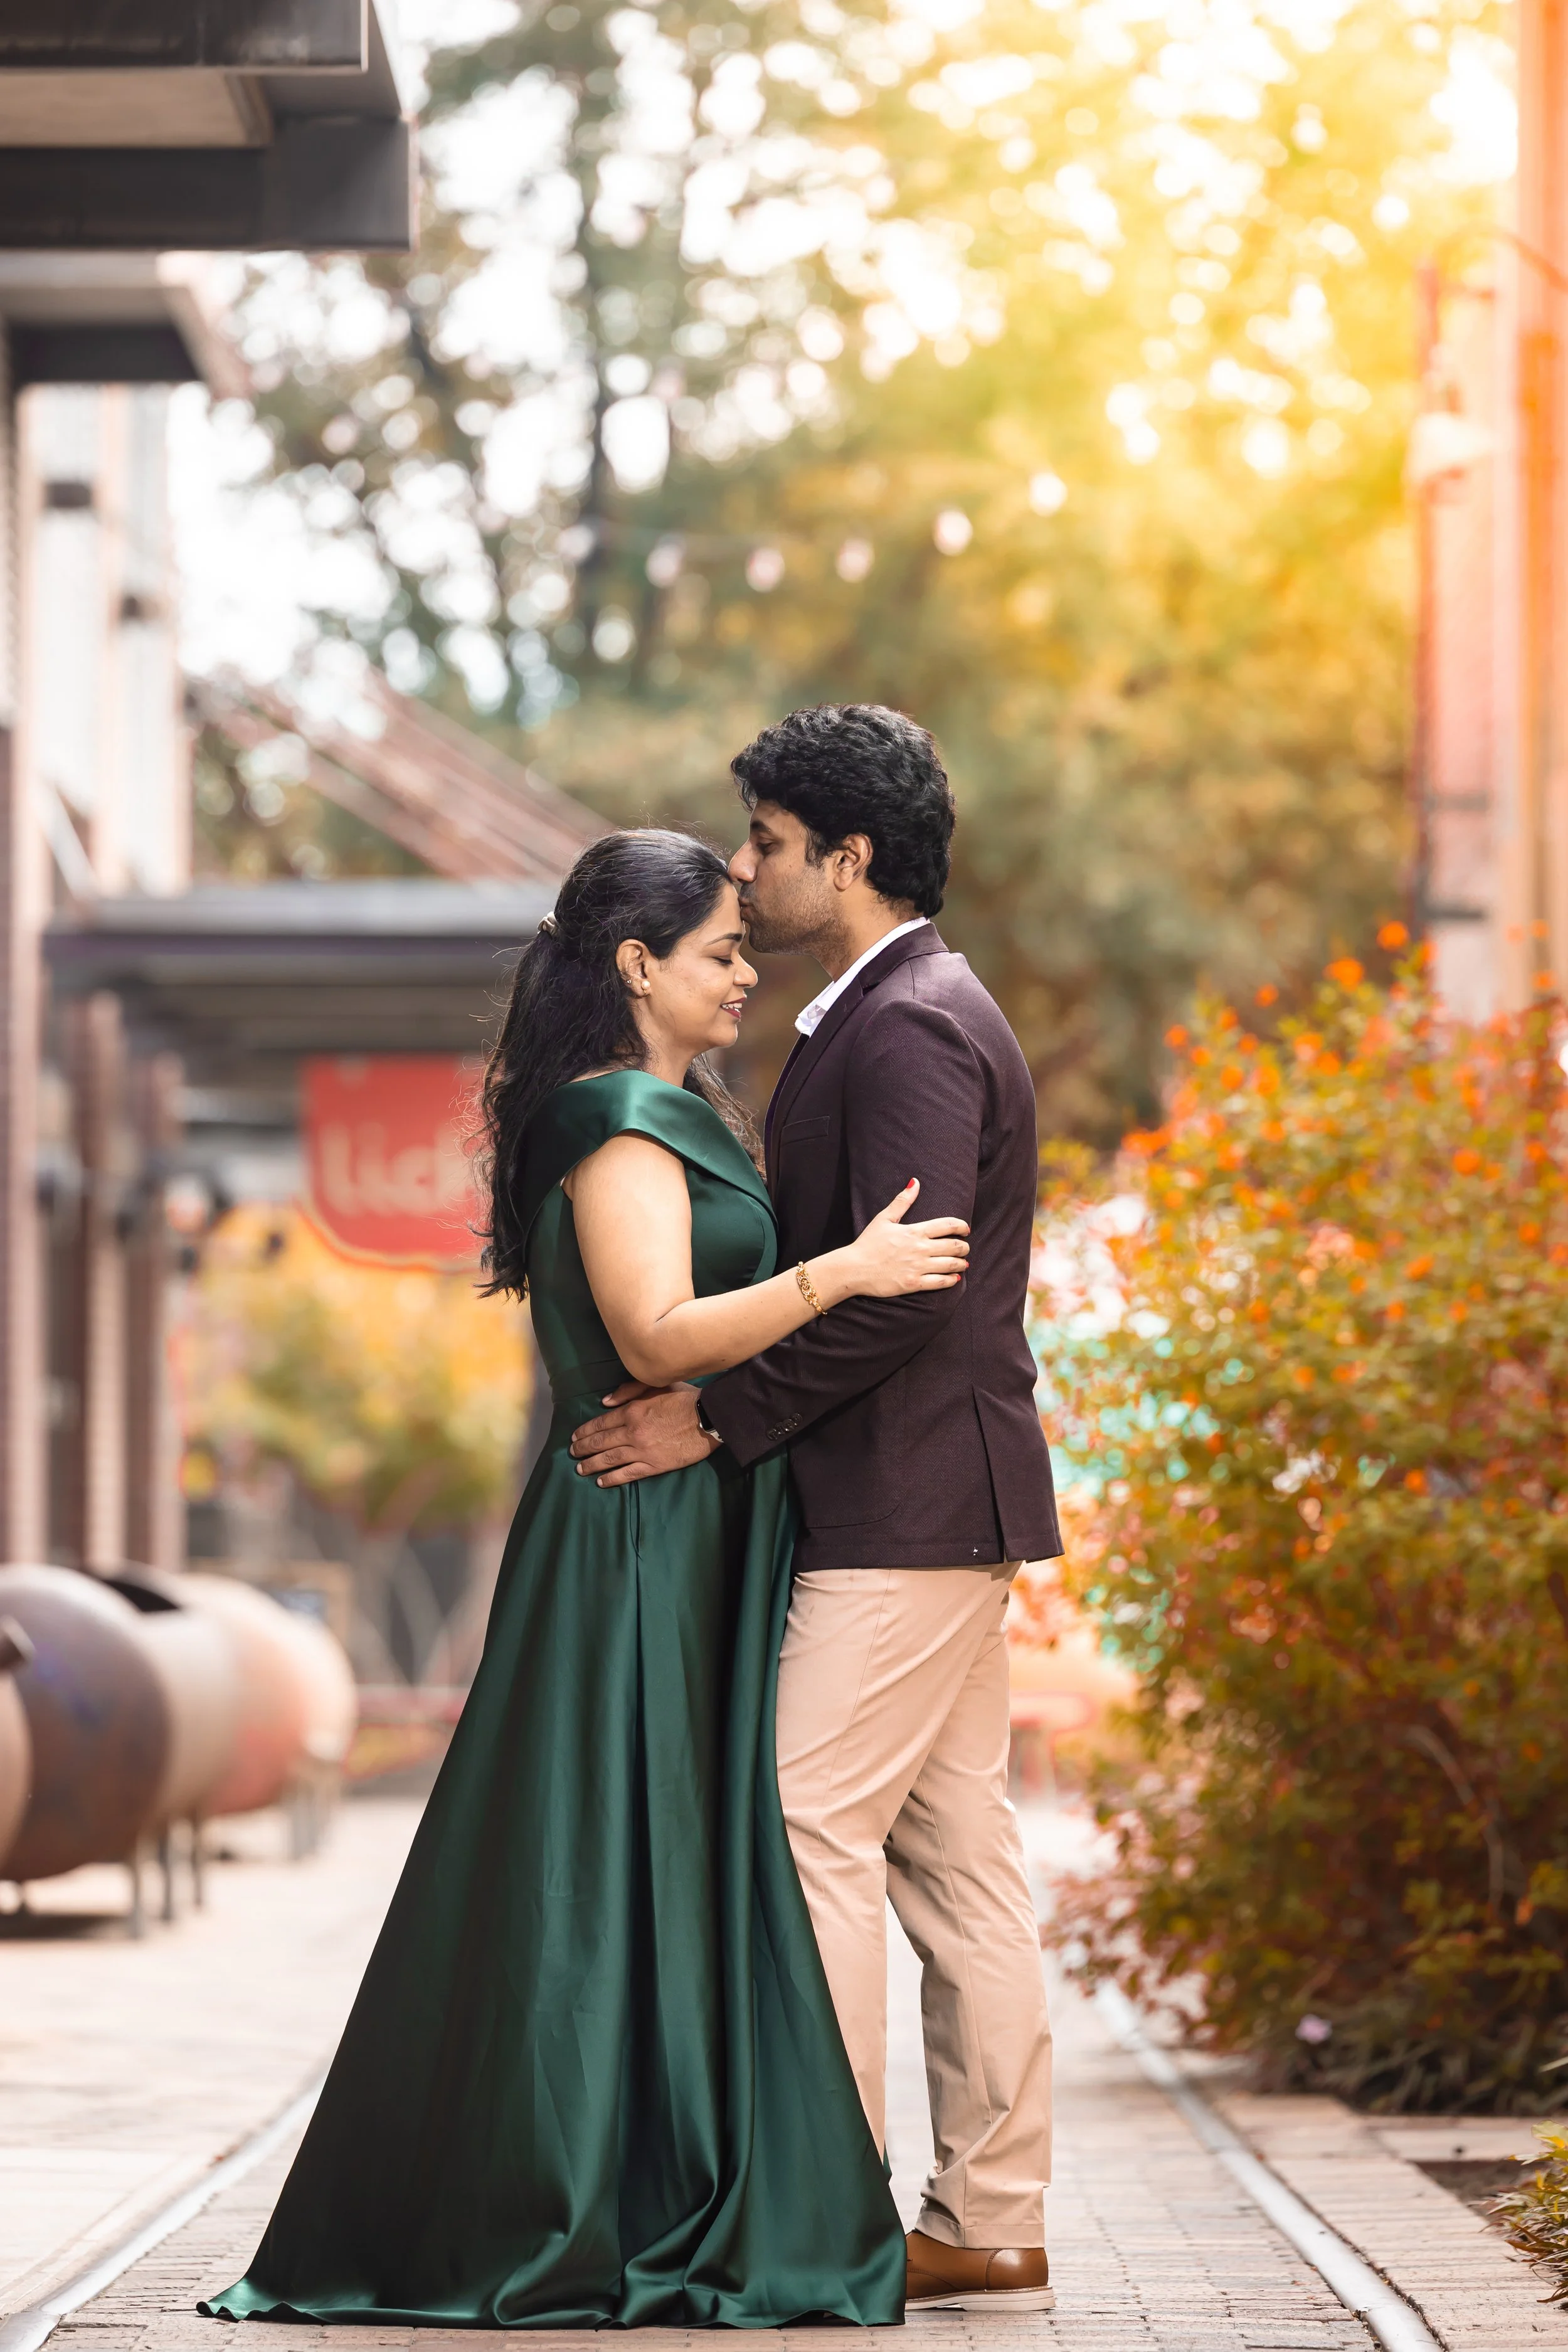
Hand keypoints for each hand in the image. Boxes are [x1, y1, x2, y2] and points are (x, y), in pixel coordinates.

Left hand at [569, 1381, 719, 1486]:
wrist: (709, 1418)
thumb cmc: (685, 1399)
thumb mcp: (656, 1385)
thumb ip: (628, 1390)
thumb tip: (604, 1402)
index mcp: (632, 1411)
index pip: (601, 1423)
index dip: (585, 1431)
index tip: (574, 1436)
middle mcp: (632, 1432)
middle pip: (600, 1442)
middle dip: (582, 1448)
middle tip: (572, 1453)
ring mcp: (642, 1451)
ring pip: (609, 1459)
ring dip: (591, 1465)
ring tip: (580, 1469)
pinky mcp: (654, 1466)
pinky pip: (628, 1474)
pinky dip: (612, 1479)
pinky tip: (601, 1481)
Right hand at [830, 1178, 969, 1300]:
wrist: (853, 1268)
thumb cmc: (868, 1243)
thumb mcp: (884, 1218)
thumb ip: (902, 1201)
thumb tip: (915, 1182)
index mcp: (914, 1231)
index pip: (947, 1225)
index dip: (961, 1226)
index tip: (966, 1229)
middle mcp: (920, 1248)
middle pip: (954, 1246)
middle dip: (964, 1246)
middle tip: (965, 1247)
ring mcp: (918, 1267)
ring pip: (950, 1264)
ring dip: (961, 1263)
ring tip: (963, 1262)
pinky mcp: (914, 1284)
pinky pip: (940, 1282)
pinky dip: (951, 1280)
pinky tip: (955, 1278)